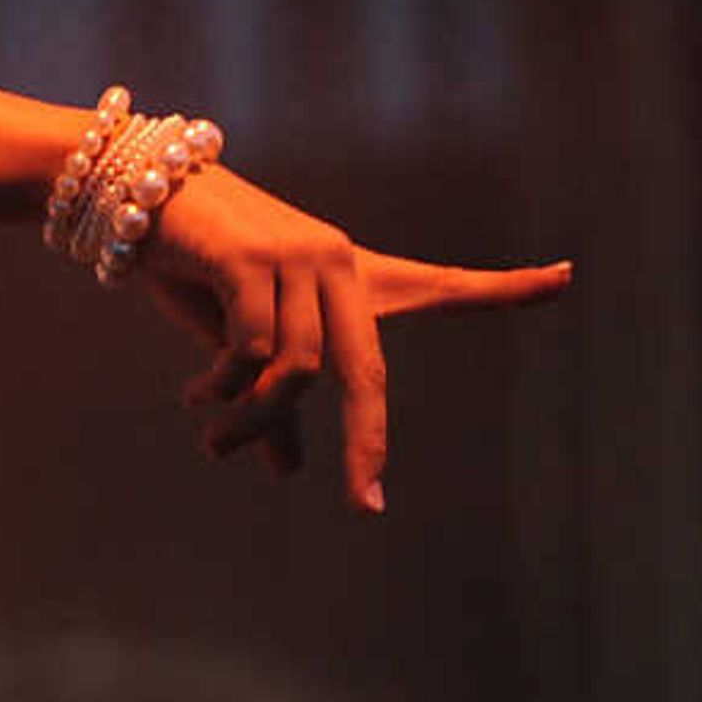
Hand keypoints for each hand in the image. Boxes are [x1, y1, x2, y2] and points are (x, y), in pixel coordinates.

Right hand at [133, 165, 570, 508]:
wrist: (134, 198)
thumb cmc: (194, 268)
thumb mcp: (238, 339)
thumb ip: (273, 402)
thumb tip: (289, 471)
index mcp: (350, 276)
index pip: (441, 284)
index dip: (506, 287)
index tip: (566, 277)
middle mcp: (337, 262)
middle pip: (367, 370)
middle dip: (368, 442)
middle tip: (366, 504)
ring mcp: (297, 257)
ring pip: (295, 372)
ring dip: (250, 420)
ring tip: (213, 441)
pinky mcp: (252, 259)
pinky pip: (251, 350)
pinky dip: (223, 386)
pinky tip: (197, 395)